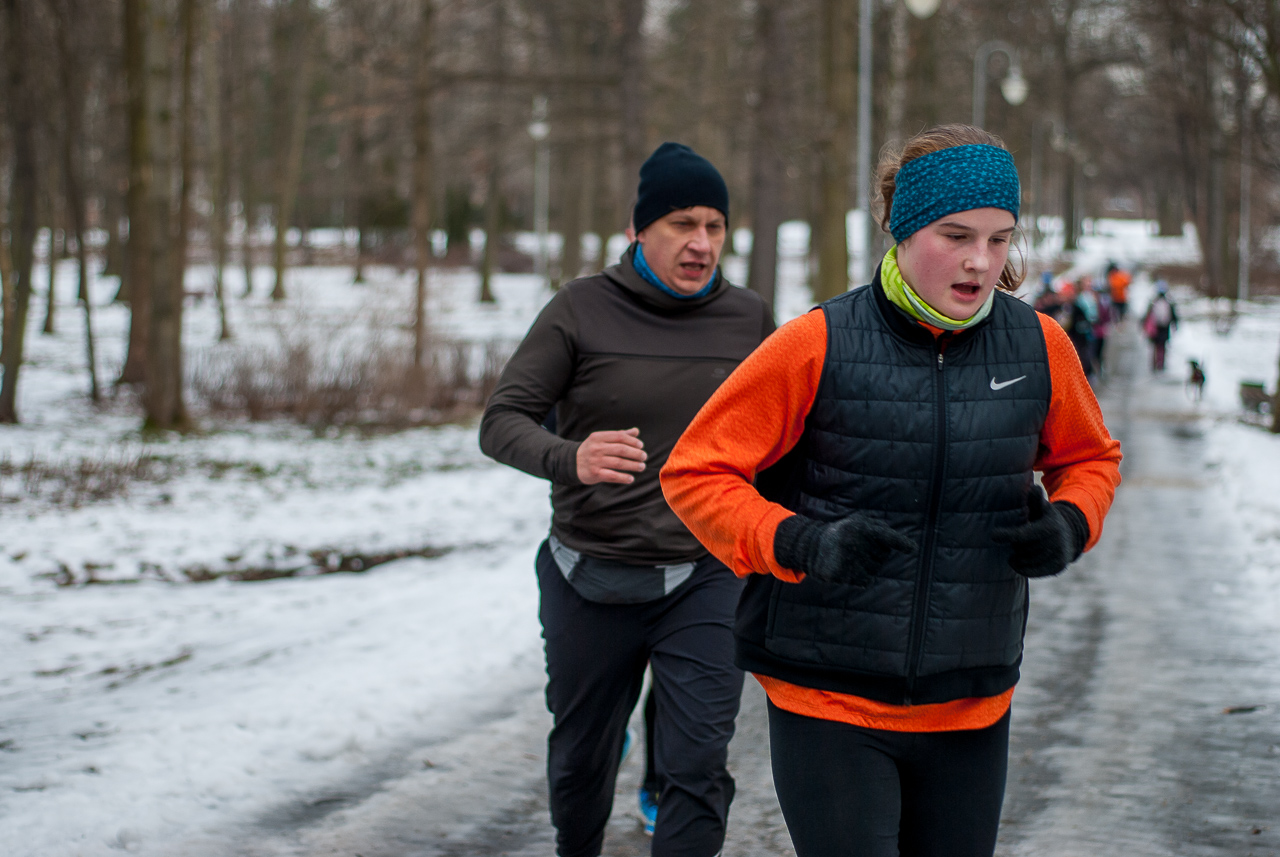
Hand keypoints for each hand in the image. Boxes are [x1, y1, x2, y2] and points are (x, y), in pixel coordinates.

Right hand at [576, 428, 646, 484]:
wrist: (572, 462)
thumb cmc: (592, 449)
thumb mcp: (601, 439)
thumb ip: (619, 435)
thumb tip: (636, 431)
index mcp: (598, 437)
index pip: (619, 436)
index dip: (632, 441)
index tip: (641, 446)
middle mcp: (596, 448)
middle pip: (621, 450)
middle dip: (635, 453)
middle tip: (644, 457)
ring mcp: (595, 461)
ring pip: (619, 463)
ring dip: (633, 465)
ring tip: (641, 467)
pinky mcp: (595, 473)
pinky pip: (612, 476)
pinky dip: (623, 477)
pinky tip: (631, 478)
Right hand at [774, 513, 916, 585]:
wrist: (811, 545)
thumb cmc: (843, 533)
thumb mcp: (858, 522)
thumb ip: (881, 529)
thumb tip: (907, 546)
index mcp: (860, 527)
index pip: (886, 536)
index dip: (900, 542)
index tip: (912, 548)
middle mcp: (854, 542)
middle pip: (883, 557)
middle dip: (876, 554)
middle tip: (857, 547)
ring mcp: (846, 559)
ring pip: (875, 570)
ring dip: (867, 566)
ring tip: (851, 557)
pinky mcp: (839, 574)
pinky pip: (865, 581)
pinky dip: (861, 577)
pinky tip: (848, 568)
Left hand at [991, 487, 1087, 577]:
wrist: (1069, 535)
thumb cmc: (1046, 518)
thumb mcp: (1042, 507)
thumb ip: (1035, 499)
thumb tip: (1034, 488)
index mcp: (1049, 526)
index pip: (1023, 534)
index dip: (1007, 535)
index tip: (992, 535)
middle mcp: (1056, 542)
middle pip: (1023, 549)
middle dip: (1015, 546)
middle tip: (1013, 541)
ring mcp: (1058, 556)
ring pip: (1027, 561)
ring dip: (1017, 557)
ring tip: (1016, 550)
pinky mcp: (1058, 567)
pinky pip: (1033, 572)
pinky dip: (1022, 569)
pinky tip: (1016, 562)